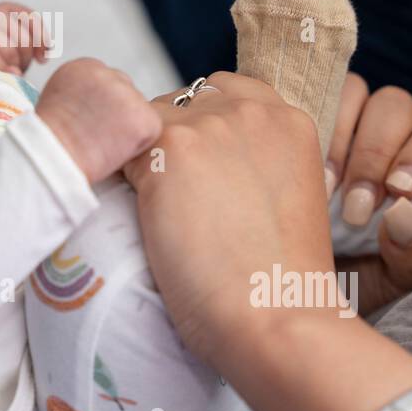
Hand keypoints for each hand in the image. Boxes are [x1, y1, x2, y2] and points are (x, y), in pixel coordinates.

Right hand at [36, 58, 160, 183]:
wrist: (53, 154)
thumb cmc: (50, 139)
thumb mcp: (58, 101)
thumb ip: (82, 94)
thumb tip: (98, 107)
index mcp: (85, 67)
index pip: (109, 83)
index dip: (104, 109)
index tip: (93, 124)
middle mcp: (109, 73)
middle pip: (127, 95)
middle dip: (120, 116)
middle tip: (100, 137)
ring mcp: (129, 93)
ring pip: (140, 113)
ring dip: (129, 131)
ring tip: (102, 146)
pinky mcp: (145, 117)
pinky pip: (150, 133)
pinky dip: (137, 146)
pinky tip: (115, 152)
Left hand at [121, 71, 333, 364]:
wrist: (276, 317)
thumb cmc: (280, 283)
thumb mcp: (288, 199)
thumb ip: (256, 163)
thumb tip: (208, 163)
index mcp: (290, 121)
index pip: (224, 93)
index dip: (201, 130)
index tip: (198, 172)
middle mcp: (254, 110)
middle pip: (182, 101)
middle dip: (170, 139)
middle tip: (174, 198)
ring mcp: (211, 125)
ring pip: (145, 122)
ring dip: (143, 159)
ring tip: (159, 213)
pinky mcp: (171, 148)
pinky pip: (121, 149)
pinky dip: (121, 180)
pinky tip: (142, 219)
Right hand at [327, 75, 411, 312]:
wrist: (305, 292)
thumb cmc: (366, 284)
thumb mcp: (399, 283)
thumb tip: (404, 215)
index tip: (401, 191)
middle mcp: (397, 138)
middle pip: (399, 108)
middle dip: (376, 153)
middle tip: (358, 205)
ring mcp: (353, 125)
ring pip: (360, 95)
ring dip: (343, 141)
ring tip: (327, 194)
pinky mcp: (315, 122)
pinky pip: (319, 98)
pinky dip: (315, 132)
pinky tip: (306, 177)